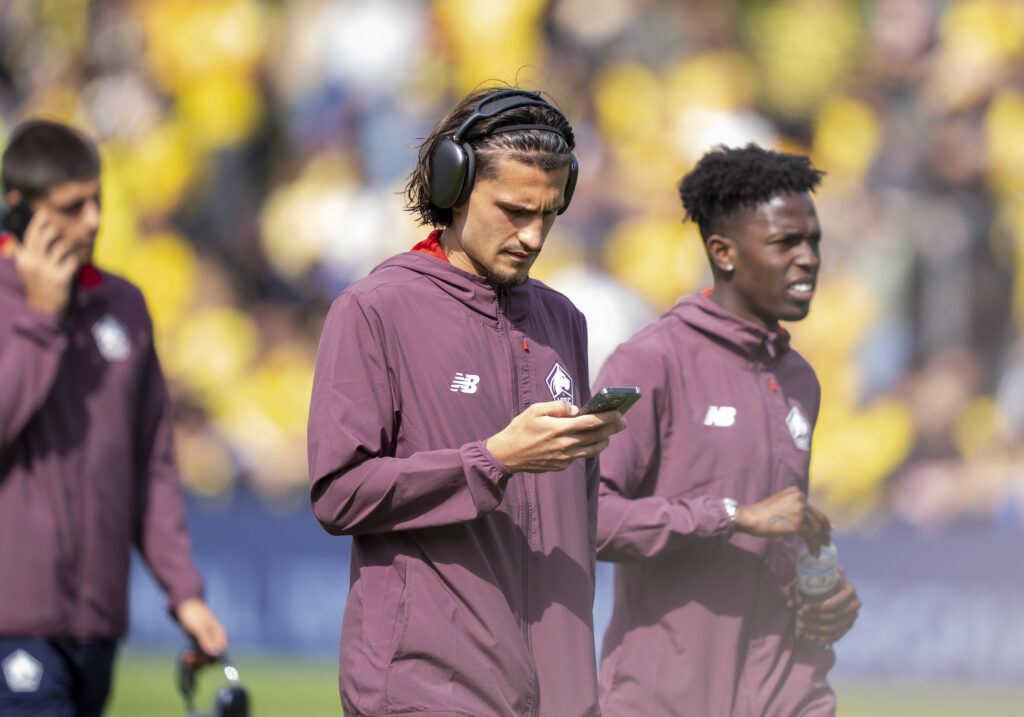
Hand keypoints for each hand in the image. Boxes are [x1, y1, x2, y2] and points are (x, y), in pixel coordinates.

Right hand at [13, 209, 80, 315]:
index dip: (36, 224)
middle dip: (52, 229)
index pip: (29, 237)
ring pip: (60, 247)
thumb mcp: (28, 270)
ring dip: (67, 246)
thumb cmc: (38, 286)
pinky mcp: (60, 277)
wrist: (43, 310)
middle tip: (57, 227)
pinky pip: (72, 260)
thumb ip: (27, 254)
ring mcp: (47, 270)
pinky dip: (75, 261)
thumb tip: (28, 237)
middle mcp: (33, 263)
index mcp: (24, 260)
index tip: (43, 213)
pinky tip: (72, 266)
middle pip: (43, 237)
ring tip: (68, 250)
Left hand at [174, 598, 228, 657]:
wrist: (184, 605)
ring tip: (184, 659)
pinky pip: (199, 656)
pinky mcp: (200, 642)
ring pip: (205, 659)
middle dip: (200, 662)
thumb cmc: (192, 614)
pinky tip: (185, 656)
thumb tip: (215, 654)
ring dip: (195, 662)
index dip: (208, 660)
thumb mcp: (198, 627)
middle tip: (187, 660)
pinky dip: (193, 659)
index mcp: (220, 635)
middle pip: (212, 659)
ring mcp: (208, 641)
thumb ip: (206, 640)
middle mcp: (216, 639)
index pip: (219, 654)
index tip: (196, 660)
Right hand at [486, 400, 625, 473]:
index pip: (590, 422)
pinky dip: (588, 448)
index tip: (619, 412)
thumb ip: (557, 407)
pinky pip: (580, 456)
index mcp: (558, 429)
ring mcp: (564, 458)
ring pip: (592, 450)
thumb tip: (575, 409)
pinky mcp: (561, 466)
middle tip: (622, 421)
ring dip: (604, 441)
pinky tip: (590, 441)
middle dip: (612, 428)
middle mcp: (564, 445)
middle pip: (596, 437)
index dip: (607, 418)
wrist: (507, 455)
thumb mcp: (535, 410)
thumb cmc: (520, 429)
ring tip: (610, 433)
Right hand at [733, 486, 830, 553]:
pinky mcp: (797, 523)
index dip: (822, 521)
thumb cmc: (761, 513)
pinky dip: (813, 546)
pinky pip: (810, 536)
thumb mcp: (780, 503)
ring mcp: (799, 511)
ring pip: (816, 529)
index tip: (826, 530)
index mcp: (797, 492)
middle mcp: (801, 499)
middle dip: (825, 532)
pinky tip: (813, 553)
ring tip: (820, 550)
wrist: (751, 517)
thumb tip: (805, 521)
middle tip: (827, 542)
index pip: (814, 509)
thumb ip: (792, 507)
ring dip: (819, 542)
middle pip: (819, 518)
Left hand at [794, 571, 860, 645]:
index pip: (833, 603)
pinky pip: (836, 636)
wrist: (836, 587)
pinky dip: (822, 638)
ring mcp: (852, 617)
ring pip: (833, 628)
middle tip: (799, 615)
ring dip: (815, 630)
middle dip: (813, 618)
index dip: (817, 607)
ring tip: (800, 626)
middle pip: (833, 617)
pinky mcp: (849, 626)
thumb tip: (789, 604)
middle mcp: (855, 604)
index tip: (803, 607)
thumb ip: (800, 588)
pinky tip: (809, 636)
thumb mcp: (813, 579)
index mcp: (849, 590)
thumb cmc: (823, 580)